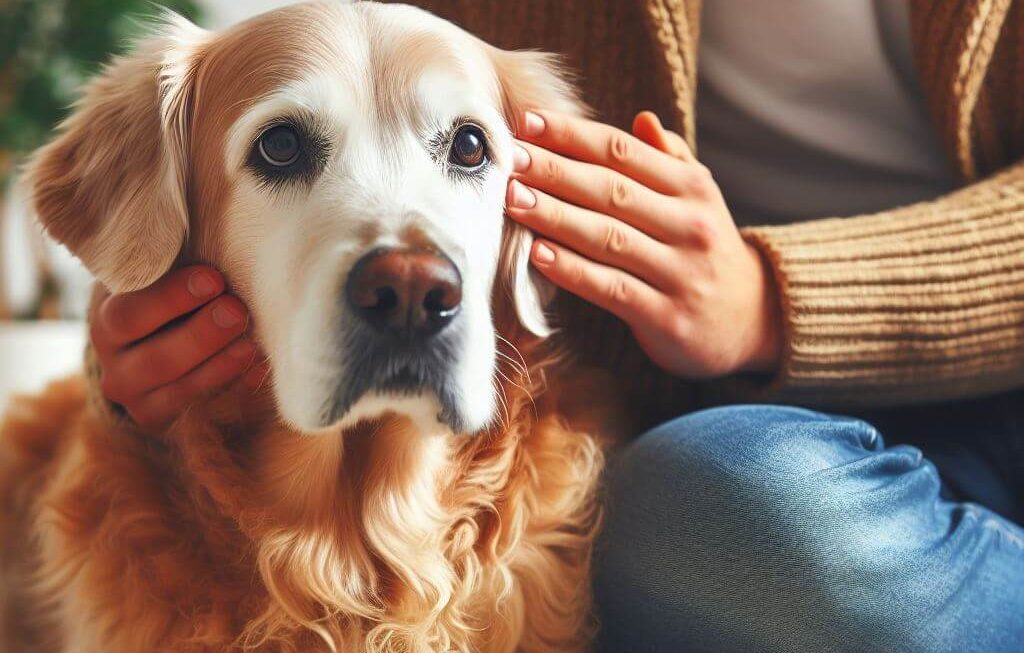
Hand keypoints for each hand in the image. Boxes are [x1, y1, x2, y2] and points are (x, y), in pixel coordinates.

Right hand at [89, 266, 268, 427]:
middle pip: (157, 359)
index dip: (172, 298)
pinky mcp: (167, 424)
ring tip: (251, 345)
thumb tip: (223, 250)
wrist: (154, 351)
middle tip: (236, 311)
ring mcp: (140, 401)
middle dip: (201, 335)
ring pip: (180, 391)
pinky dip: (234, 390)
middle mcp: (117, 369)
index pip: (130, 315)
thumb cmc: (169, 302)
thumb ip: (177, 270)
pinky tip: (258, 369)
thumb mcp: (160, 283)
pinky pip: (203, 412)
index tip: (213, 279)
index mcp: (108, 325)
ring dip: (220, 366)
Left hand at [506, 110, 781, 378]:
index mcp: (693, 188)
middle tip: (510, 159)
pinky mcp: (667, 316)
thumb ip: (670, 160)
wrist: (755, 320)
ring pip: (608, 238)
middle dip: (555, 171)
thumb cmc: (708, 250)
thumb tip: (641, 119)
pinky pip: (612, 289)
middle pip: (612, 191)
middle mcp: (690, 226)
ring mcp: (680, 273)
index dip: (573, 136)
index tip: (528, 123)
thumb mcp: (701, 200)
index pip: (624, 152)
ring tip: (514, 201)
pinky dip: (573, 271)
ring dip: (556, 217)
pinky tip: (538, 255)